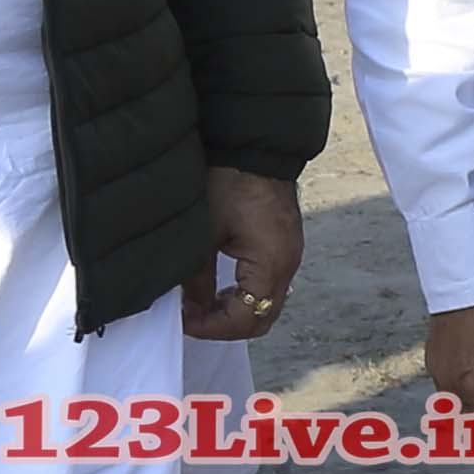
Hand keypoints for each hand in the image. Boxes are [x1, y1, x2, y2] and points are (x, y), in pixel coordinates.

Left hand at [180, 164, 301, 339]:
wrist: (255, 146)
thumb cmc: (230, 183)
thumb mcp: (204, 234)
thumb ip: (197, 279)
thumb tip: (190, 308)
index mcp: (271, 265)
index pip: (246, 319)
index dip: (213, 327)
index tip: (184, 319)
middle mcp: (287, 265)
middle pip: (262, 317)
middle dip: (225, 325)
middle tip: (192, 317)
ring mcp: (289, 255)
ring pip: (265, 303)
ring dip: (235, 309)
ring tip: (202, 301)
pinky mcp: (284, 244)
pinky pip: (268, 283)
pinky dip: (244, 292)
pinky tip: (220, 283)